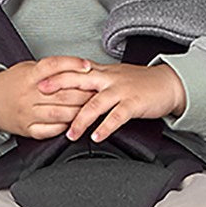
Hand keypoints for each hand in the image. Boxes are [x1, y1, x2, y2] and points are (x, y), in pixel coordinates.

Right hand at [0, 56, 100, 139]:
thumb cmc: (13, 83)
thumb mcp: (28, 68)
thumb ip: (50, 69)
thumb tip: (79, 66)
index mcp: (28, 76)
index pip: (53, 67)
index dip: (72, 65)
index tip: (88, 66)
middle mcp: (28, 95)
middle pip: (63, 94)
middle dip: (85, 93)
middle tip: (98, 90)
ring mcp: (27, 113)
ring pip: (60, 113)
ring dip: (79, 112)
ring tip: (91, 108)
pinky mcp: (27, 129)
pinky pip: (50, 130)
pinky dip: (65, 126)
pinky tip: (73, 122)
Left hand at [38, 60, 186, 142]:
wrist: (167, 83)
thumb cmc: (140, 82)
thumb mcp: (114, 75)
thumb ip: (93, 80)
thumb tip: (71, 85)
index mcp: (101, 72)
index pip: (74, 70)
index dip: (55, 73)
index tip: (38, 78)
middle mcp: (108, 79)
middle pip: (79, 80)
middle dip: (59, 86)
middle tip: (41, 95)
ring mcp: (121, 91)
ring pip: (95, 103)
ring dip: (81, 120)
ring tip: (70, 134)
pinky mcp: (133, 103)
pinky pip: (117, 116)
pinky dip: (105, 127)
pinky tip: (97, 136)